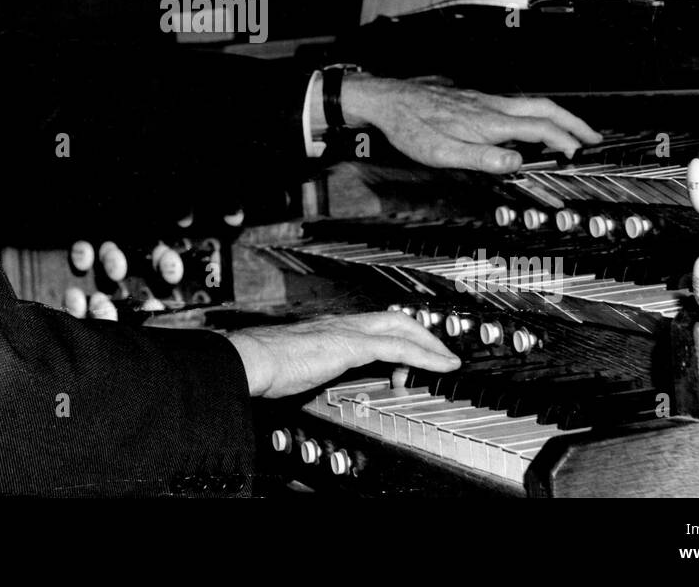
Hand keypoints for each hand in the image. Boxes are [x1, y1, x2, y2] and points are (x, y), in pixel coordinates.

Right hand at [227, 311, 459, 399]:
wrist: (252, 359)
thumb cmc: (265, 365)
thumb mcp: (300, 367)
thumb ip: (317, 368)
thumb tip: (320, 380)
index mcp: (331, 328)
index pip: (374, 324)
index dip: (400, 335)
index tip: (413, 355)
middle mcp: (343, 324)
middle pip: (395, 318)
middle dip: (423, 334)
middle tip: (441, 354)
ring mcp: (348, 331)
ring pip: (402, 327)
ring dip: (429, 345)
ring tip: (446, 363)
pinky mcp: (351, 345)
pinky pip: (398, 346)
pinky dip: (425, 355)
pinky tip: (439, 367)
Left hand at [337, 74, 600, 173]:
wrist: (388, 99)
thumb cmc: (411, 126)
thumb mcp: (442, 152)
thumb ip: (482, 158)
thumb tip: (516, 162)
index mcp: (488, 122)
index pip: (539, 127)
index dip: (563, 140)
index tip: (578, 153)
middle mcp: (491, 106)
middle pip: (543, 108)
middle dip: (572, 122)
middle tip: (593, 136)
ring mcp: (483, 100)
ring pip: (531, 103)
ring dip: (557, 116)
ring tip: (571, 131)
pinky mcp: (473, 99)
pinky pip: (515, 104)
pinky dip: (535, 113)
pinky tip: (530, 124)